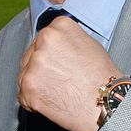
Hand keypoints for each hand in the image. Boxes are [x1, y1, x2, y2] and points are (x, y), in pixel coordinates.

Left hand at [18, 16, 121, 130]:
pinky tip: (53, 102)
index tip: (59, 65)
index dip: (50, 56)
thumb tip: (52, 45)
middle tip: (60, 81)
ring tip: (59, 92)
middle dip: (40, 70)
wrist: (107, 104)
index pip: (42, 39)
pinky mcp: (28, 85)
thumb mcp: (87, 43)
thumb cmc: (102, 77)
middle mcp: (44, 40)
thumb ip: (65, 40)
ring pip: (25, 74)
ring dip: (37, 85)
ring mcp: (34, 63)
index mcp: (58, 27)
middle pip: (30, 56)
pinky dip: (34, 102)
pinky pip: (23, 95)